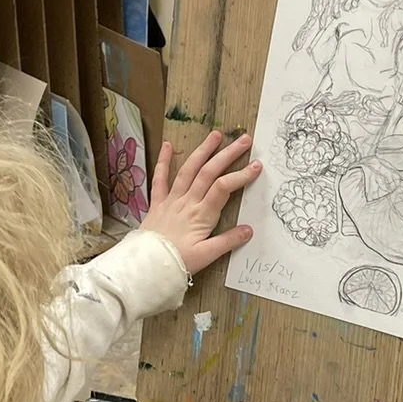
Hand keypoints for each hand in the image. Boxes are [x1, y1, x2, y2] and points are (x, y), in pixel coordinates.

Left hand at [140, 130, 260, 275]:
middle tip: (243, 140)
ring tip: (216, 135)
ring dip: (202, 151)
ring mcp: (171, 200)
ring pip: (188, 170)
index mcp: (201, 215)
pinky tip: (168, 146)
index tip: (256, 166)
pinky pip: (159, 179)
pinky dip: (164, 161)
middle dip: (228, 154)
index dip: (241, 175)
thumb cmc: (177, 262)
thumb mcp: (206, 256)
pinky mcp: (157, 203)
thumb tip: (248, 230)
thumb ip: (228, 242)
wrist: (146, 266)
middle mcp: (187, 202)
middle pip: (209, 172)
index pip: (224, 188)